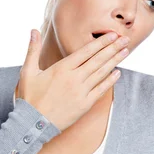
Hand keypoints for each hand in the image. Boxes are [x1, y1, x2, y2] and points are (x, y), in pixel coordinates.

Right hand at [15, 29, 129, 131]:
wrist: (32, 123)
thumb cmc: (29, 97)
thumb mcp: (28, 71)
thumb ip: (33, 49)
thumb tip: (33, 30)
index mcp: (62, 68)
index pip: (86, 51)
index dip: (101, 42)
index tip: (112, 35)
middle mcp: (74, 78)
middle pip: (98, 60)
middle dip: (113, 48)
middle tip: (125, 39)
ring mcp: (81, 91)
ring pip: (101, 73)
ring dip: (114, 61)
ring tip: (125, 52)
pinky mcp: (85, 104)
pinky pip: (101, 90)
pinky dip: (110, 81)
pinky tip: (118, 73)